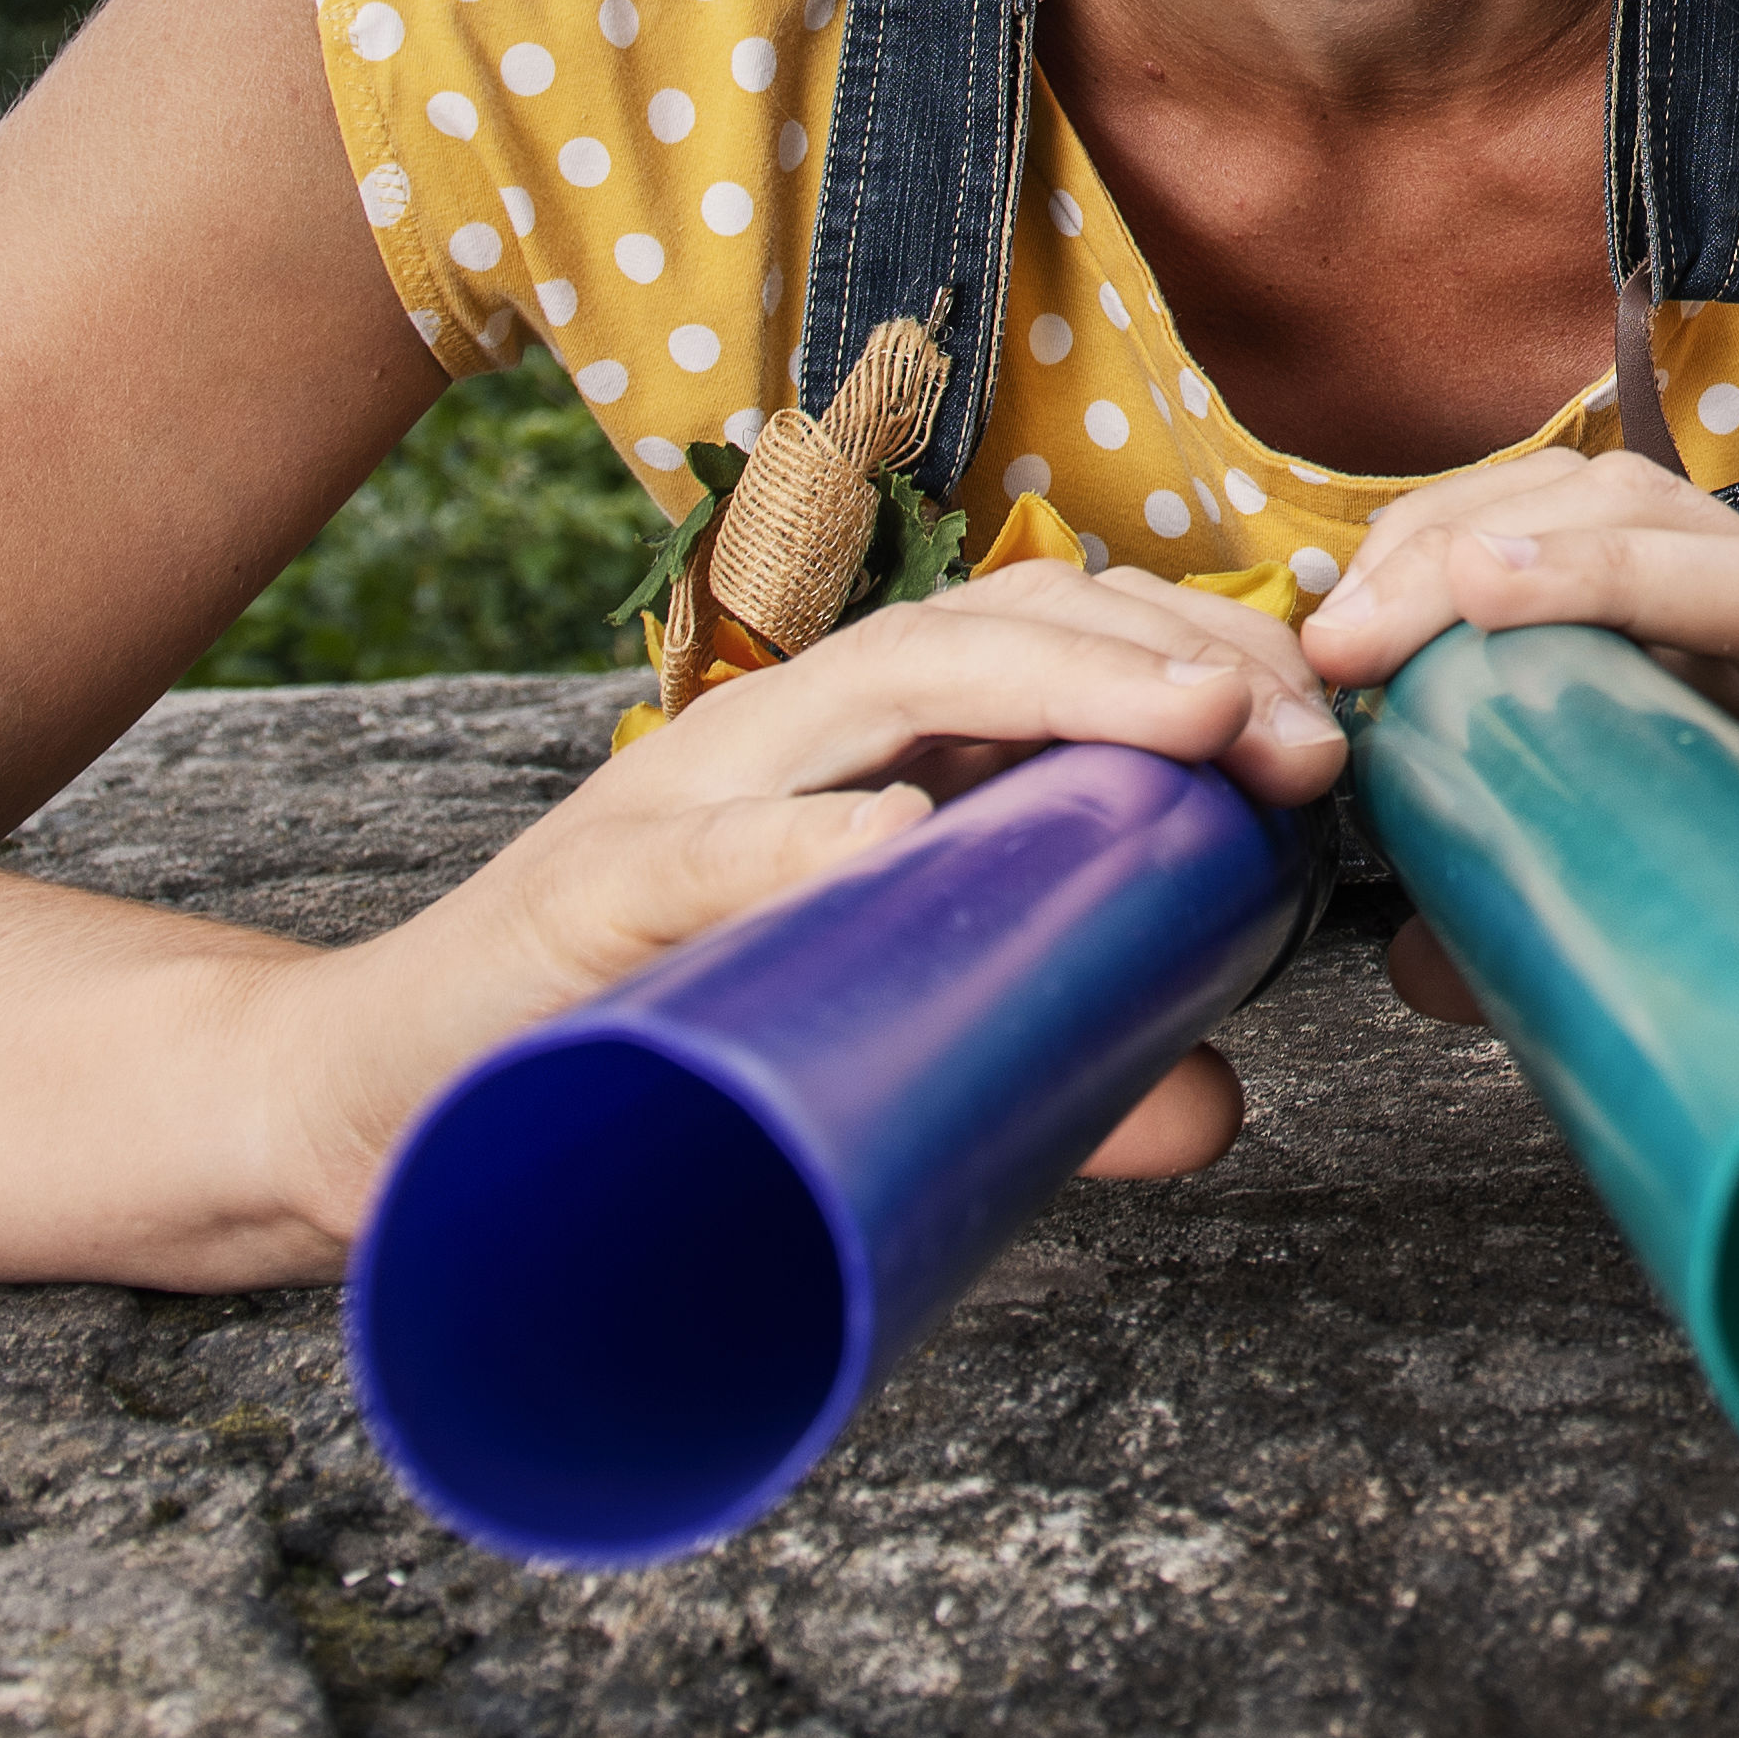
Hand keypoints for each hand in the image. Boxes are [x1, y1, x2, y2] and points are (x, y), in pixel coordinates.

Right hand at [248, 563, 1350, 1259]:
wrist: (406, 1110)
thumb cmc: (669, 1053)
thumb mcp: (889, 1046)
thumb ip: (1048, 1070)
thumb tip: (1223, 1104)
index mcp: (867, 747)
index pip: (1059, 640)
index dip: (1205, 657)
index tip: (1332, 729)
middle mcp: (789, 735)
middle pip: (1003, 627)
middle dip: (1175, 659)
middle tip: (1307, 737)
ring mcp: (686, 801)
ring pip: (881, 688)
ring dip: (1052, 690)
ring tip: (1191, 731)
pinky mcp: (589, 906)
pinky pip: (701, 852)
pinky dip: (798, 840)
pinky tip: (890, 843)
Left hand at [1294, 452, 1738, 1126]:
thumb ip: (1593, 893)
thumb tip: (1412, 946)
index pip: (1605, 514)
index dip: (1459, 531)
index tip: (1337, 614)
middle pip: (1662, 515)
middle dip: (1488, 544)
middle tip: (1354, 628)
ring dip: (1620, 585)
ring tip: (1485, 606)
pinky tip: (1738, 793)